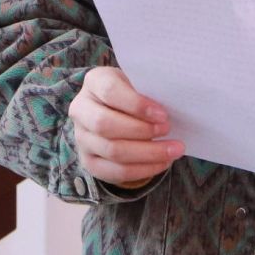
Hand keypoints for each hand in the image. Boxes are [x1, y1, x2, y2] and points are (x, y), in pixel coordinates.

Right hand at [69, 66, 184, 189]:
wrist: (115, 110)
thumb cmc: (133, 94)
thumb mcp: (138, 83)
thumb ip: (148, 91)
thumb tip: (171, 108)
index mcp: (94, 82)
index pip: (110, 92)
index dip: (137, 105)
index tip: (162, 114)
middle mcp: (81, 110)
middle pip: (105, 125)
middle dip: (142, 131)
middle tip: (168, 130)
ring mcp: (82, 138)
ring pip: (112, 151)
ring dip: (148, 153)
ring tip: (174, 149)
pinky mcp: (89, 162)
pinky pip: (116, 172)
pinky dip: (143, 170)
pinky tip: (163, 162)